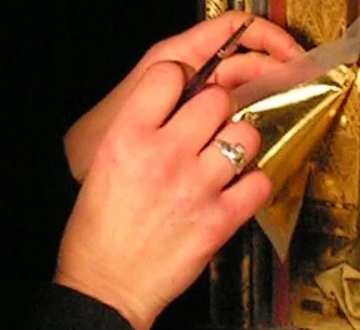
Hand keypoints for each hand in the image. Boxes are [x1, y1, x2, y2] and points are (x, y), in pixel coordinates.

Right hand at [54, 64, 270, 329]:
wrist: (106, 287)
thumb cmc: (99, 226)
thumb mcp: (104, 161)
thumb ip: (140, 125)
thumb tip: (179, 96)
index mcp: (127, 136)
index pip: (168, 72)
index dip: (180, 78)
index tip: (183, 91)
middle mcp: (164, 155)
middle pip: (216, 98)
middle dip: (216, 108)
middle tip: (209, 126)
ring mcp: (196, 187)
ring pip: (246, 134)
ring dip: (239, 142)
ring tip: (225, 156)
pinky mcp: (220, 220)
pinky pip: (259, 181)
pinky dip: (253, 183)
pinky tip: (236, 188)